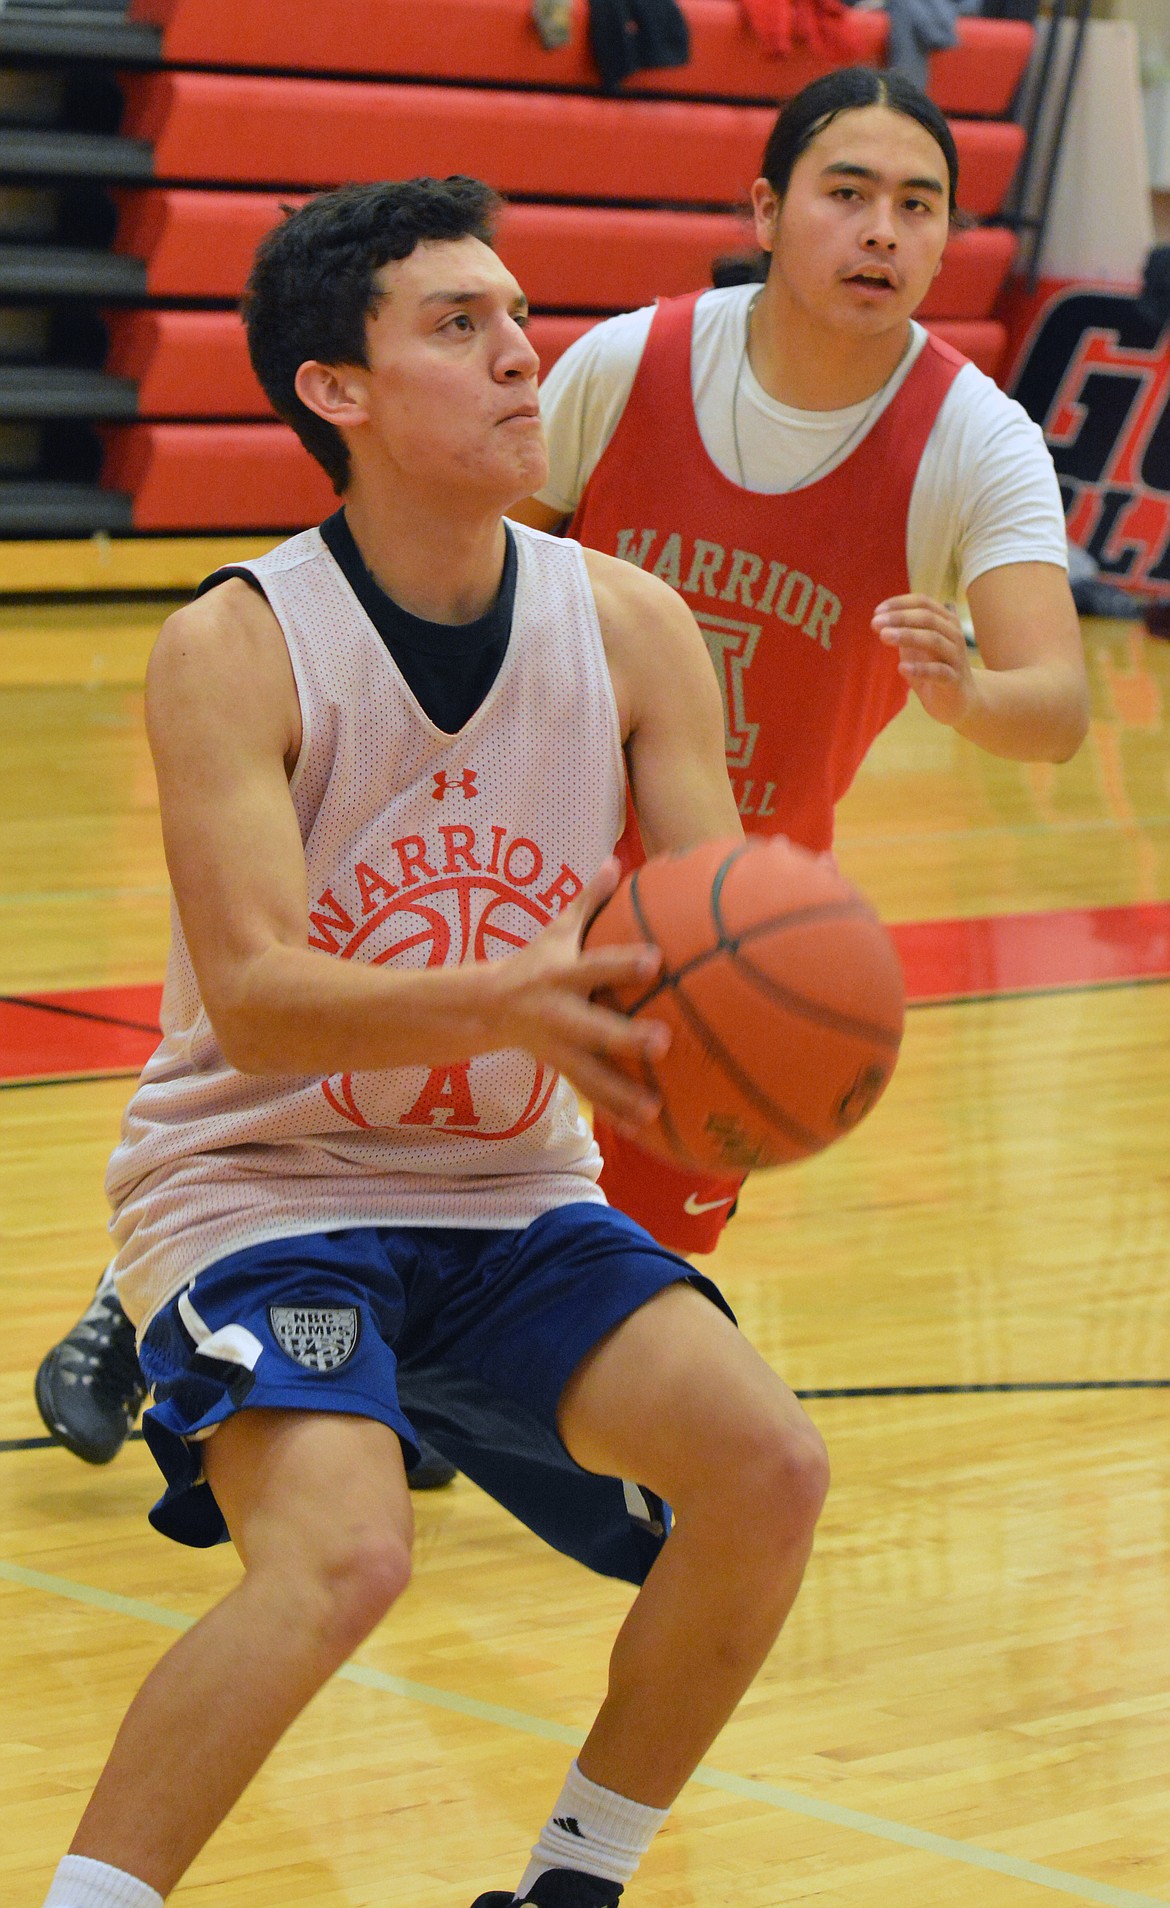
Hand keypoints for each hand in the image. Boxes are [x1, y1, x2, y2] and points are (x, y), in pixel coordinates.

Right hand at [493, 858, 669, 1132]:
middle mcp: (560, 1015)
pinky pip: (590, 1096)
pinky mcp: (562, 1071)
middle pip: (594, 1028)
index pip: (595, 966)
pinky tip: (645, 1131)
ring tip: (654, 1110)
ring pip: (592, 1074)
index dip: (623, 964)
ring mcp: (559, 1048)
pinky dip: (615, 1113)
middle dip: (626, 1038)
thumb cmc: (535, 963)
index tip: (656, 961)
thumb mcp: (556, 930)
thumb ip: (588, 900)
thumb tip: (615, 860)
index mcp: (561, 977)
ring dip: (621, 1094)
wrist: (486, 1008)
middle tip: (664, 1043)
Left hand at [873, 594, 976, 729]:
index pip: (924, 603)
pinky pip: (939, 672)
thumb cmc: (934, 668)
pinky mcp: (954, 680)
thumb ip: (903, 632)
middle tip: (875, 623)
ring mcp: (956, 657)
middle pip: (928, 618)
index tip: (877, 611)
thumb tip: (880, 617)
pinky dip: (921, 668)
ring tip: (884, 636)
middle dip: (900, 618)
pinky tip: (902, 668)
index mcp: (945, 622)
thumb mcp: (917, 647)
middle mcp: (954, 635)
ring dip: (907, 636)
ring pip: (934, 640)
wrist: (960, 700)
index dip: (900, 604)